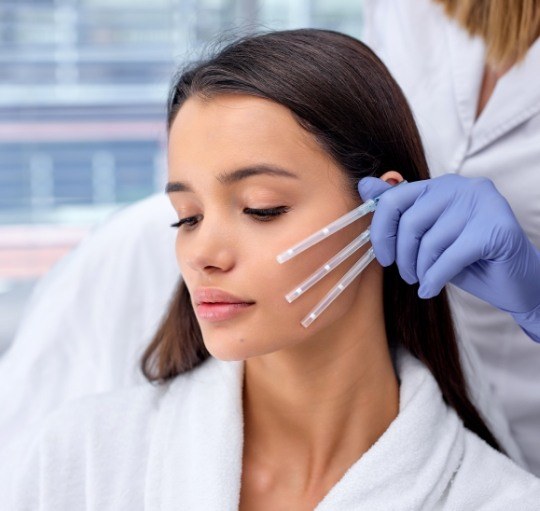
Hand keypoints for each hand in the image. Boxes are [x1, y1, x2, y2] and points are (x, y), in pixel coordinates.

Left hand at [358, 174, 539, 316]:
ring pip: (430, 242)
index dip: (381, 230)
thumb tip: (363, 186)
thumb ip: (398, 210)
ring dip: (420, 270)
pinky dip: (435, 279)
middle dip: (403, 256)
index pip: (395, 197)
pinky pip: (449, 258)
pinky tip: (431, 290)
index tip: (384, 257)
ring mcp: (483, 204)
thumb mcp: (426, 235)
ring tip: (423, 281)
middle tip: (407, 276)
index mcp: (442, 185)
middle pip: (411, 222)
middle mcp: (463, 187)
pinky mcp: (497, 228)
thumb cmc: (468, 259)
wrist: (517, 282)